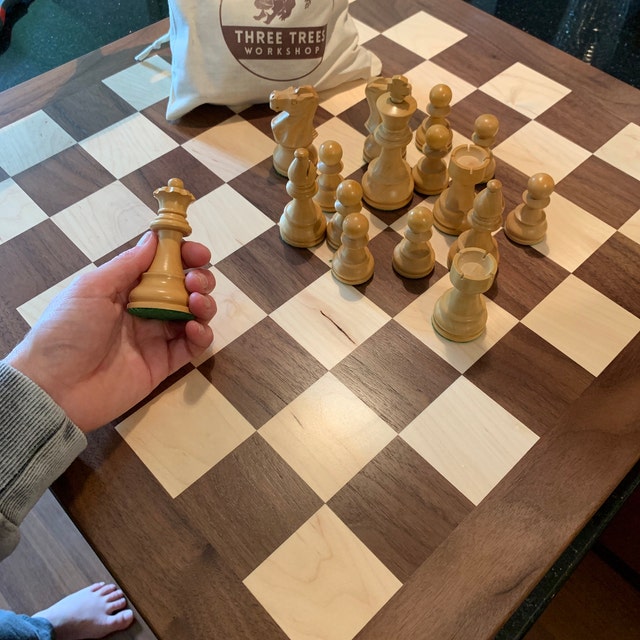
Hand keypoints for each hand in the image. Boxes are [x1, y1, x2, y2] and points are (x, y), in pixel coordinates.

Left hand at [5, 232, 216, 432]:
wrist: (55, 388)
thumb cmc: (67, 331)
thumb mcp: (92, 289)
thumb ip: (127, 264)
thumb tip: (153, 238)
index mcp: (126, 289)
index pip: (162, 267)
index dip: (183, 256)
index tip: (198, 252)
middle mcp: (145, 310)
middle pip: (184, 289)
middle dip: (198, 279)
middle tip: (195, 281)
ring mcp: (157, 338)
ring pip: (194, 315)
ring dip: (204, 303)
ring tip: (196, 302)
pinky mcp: (165, 364)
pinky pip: (193, 346)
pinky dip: (202, 334)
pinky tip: (194, 328)